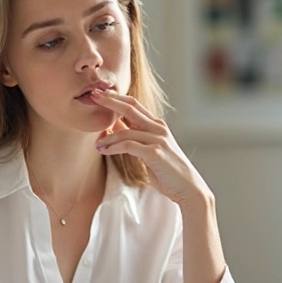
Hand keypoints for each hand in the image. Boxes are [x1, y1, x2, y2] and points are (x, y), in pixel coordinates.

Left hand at [92, 91, 211, 207]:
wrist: (188, 188)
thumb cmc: (167, 172)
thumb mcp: (148, 150)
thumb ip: (134, 137)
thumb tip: (114, 125)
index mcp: (157, 125)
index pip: (133, 104)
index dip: (116, 97)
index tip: (99, 94)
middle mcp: (158, 128)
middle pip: (130, 107)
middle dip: (110, 100)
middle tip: (93, 96)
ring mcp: (158, 139)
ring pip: (126, 130)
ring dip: (107, 137)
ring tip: (96, 144)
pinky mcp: (155, 152)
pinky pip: (128, 145)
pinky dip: (114, 147)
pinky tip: (104, 151)